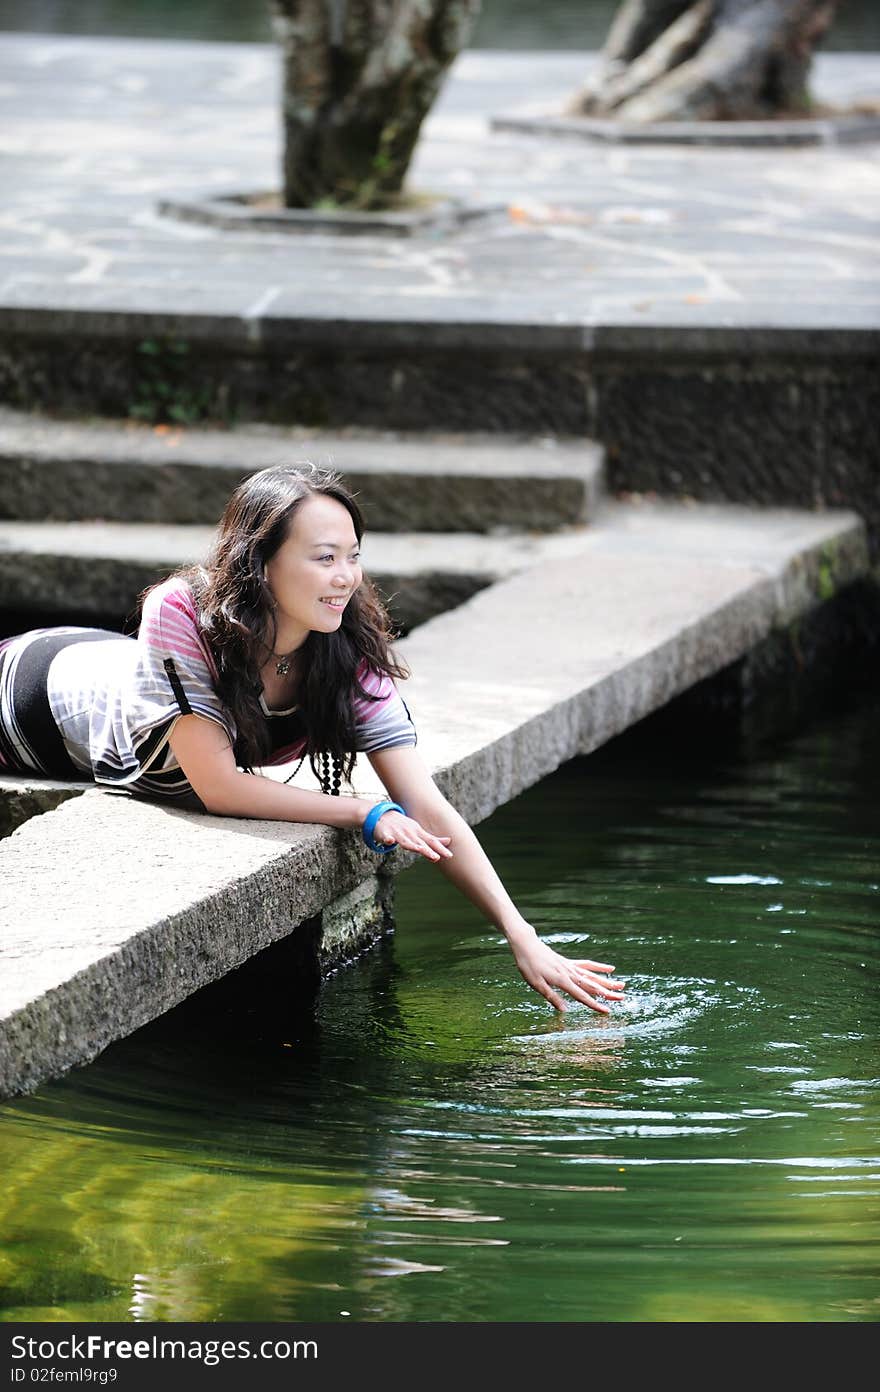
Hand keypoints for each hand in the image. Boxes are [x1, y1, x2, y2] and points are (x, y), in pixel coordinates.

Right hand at [374, 808, 452, 862]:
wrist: (383, 815)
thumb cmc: (403, 827)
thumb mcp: (419, 832)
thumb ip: (432, 839)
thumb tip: (449, 841)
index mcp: (418, 834)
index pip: (431, 842)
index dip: (440, 849)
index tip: (450, 855)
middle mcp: (409, 833)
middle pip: (419, 843)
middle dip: (427, 850)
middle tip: (436, 858)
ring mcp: (397, 833)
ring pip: (404, 841)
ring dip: (412, 845)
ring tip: (419, 849)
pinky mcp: (384, 833)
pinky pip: (386, 837)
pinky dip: (388, 839)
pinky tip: (389, 841)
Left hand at [509, 933, 624, 1013]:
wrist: (526, 944)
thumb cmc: (528, 965)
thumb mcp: (536, 984)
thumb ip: (552, 997)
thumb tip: (566, 1010)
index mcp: (562, 981)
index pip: (582, 996)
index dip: (595, 1005)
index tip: (607, 1011)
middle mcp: (569, 973)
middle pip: (592, 985)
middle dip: (608, 993)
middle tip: (622, 998)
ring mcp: (570, 966)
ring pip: (593, 975)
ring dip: (607, 981)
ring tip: (622, 985)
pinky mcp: (568, 962)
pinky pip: (587, 964)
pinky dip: (599, 967)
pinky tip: (610, 968)